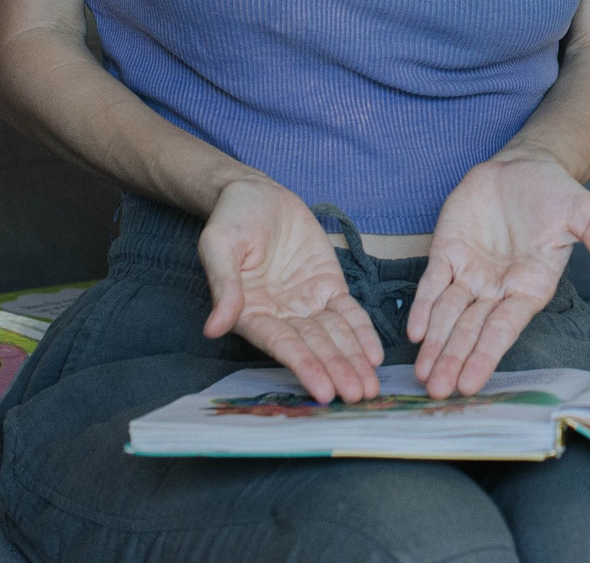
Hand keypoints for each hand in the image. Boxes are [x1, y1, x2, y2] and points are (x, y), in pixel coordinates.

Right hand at [199, 175, 381, 404]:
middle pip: (313, 348)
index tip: (323, 391)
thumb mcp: (220, 245)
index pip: (281, 345)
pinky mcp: (327, 286)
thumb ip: (224, 286)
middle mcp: (280, 315)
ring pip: (334, 337)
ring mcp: (306, 303)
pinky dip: (362, 333)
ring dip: (353, 361)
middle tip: (359, 396)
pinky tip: (375, 355)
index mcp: (250, 313)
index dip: (304, 367)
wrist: (256, 194)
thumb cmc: (231, 219)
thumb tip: (214, 327)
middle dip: (336, 371)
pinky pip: (348, 314)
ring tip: (370, 387)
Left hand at [408, 148, 589, 396]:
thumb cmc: (558, 194)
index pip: (504, 328)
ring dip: (436, 344)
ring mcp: (471, 272)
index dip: (486, 355)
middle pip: (471, 330)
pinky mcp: (449, 252)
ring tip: (421, 374)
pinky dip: (423, 307)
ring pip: (449, 315)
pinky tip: (415, 331)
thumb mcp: (587, 215)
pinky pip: (433, 284)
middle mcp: (498, 288)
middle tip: (436, 391)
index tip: (470, 383)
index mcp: (530, 287)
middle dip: (454, 359)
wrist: (527, 164)